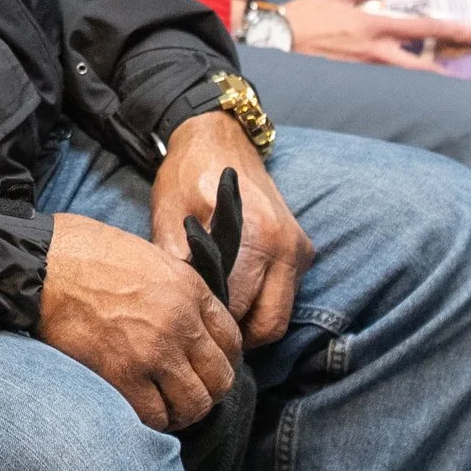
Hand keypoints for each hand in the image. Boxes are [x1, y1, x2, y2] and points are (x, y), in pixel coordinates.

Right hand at [38, 213, 237, 430]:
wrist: (40, 264)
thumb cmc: (84, 252)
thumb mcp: (148, 256)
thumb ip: (176, 290)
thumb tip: (189, 320)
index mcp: (189, 289)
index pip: (231, 340)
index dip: (222, 359)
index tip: (206, 366)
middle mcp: (180, 323)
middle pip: (220, 379)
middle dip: (207, 390)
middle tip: (187, 391)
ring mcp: (153, 353)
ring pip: (193, 405)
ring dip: (182, 410)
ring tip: (165, 404)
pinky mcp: (123, 376)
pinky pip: (155, 415)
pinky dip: (152, 418)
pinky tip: (141, 407)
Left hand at [153, 111, 312, 349]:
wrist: (217, 135)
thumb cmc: (187, 174)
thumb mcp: (168, 216)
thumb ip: (178, 264)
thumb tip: (186, 310)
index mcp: (257, 237)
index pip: (239, 309)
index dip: (212, 324)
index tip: (188, 325)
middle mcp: (287, 247)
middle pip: (270, 325)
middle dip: (238, 335)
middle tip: (204, 330)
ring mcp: (298, 249)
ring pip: (281, 315)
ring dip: (252, 322)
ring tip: (216, 314)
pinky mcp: (301, 249)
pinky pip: (285, 295)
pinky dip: (262, 303)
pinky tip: (233, 294)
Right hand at [280, 0, 470, 71]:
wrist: (274, 39)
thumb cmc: (304, 13)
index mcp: (372, 24)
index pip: (421, 28)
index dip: (452, 30)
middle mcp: (373, 51)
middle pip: (421, 65)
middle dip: (449, 66)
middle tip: (468, 66)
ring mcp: (363, 70)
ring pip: (405, 78)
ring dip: (427, 77)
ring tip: (447, 77)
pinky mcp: (352, 80)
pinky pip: (384, 82)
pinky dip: (401, 81)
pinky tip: (411, 82)